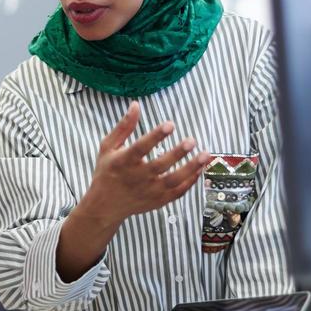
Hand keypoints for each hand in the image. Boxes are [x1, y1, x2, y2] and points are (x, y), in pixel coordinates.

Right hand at [80, 101, 211, 225]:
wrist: (105, 206)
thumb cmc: (107, 171)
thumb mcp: (108, 147)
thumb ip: (123, 127)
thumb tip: (136, 105)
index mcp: (123, 162)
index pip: (141, 148)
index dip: (155, 136)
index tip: (170, 124)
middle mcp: (137, 178)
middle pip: (160, 165)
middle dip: (177, 153)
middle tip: (192, 140)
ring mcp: (149, 191)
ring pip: (173, 181)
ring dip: (191, 168)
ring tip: (205, 155)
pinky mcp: (158, 201)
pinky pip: (178, 192)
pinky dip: (190, 181)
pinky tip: (200, 169)